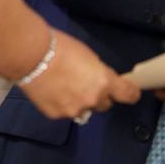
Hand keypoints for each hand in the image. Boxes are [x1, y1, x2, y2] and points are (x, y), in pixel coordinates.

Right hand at [17, 30, 140, 120]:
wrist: (32, 56)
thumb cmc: (61, 48)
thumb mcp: (90, 57)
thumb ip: (99, 74)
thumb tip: (102, 82)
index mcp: (104, 82)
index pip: (128, 95)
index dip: (131, 94)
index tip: (132, 93)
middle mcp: (92, 99)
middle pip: (105, 105)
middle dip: (99, 97)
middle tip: (86, 84)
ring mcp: (74, 109)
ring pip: (84, 110)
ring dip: (80, 102)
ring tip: (65, 86)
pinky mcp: (56, 115)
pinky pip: (66, 112)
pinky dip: (62, 104)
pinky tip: (53, 91)